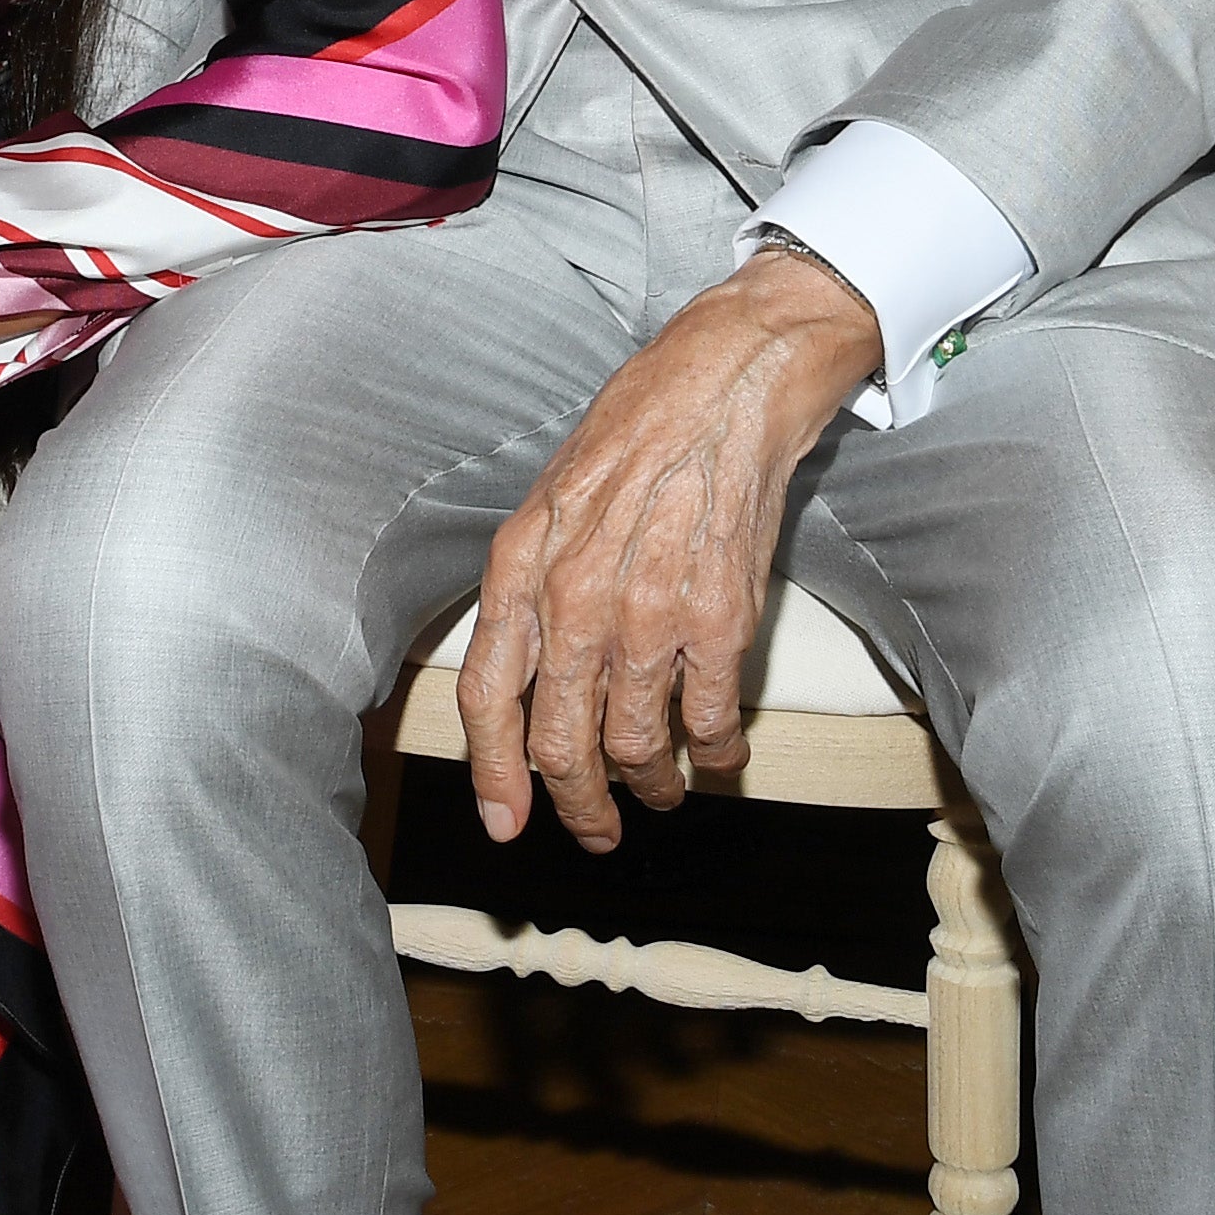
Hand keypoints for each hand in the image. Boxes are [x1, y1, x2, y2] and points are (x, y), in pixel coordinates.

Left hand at [459, 242, 878, 849]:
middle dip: (578, 805)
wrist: (724, 382)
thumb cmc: (637, 432)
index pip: (490, 697)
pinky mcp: (719, 620)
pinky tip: (719, 753)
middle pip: (560, 742)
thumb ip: (535, 585)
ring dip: (652, 786)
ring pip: (635, 744)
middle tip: (598, 832)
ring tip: (664, 794)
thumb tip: (528, 672)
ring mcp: (648, 614)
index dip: (494, 775)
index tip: (507, 825)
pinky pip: (709, 721)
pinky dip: (715, 752)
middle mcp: (575, 599)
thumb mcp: (553, 500)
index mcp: (522, 565)